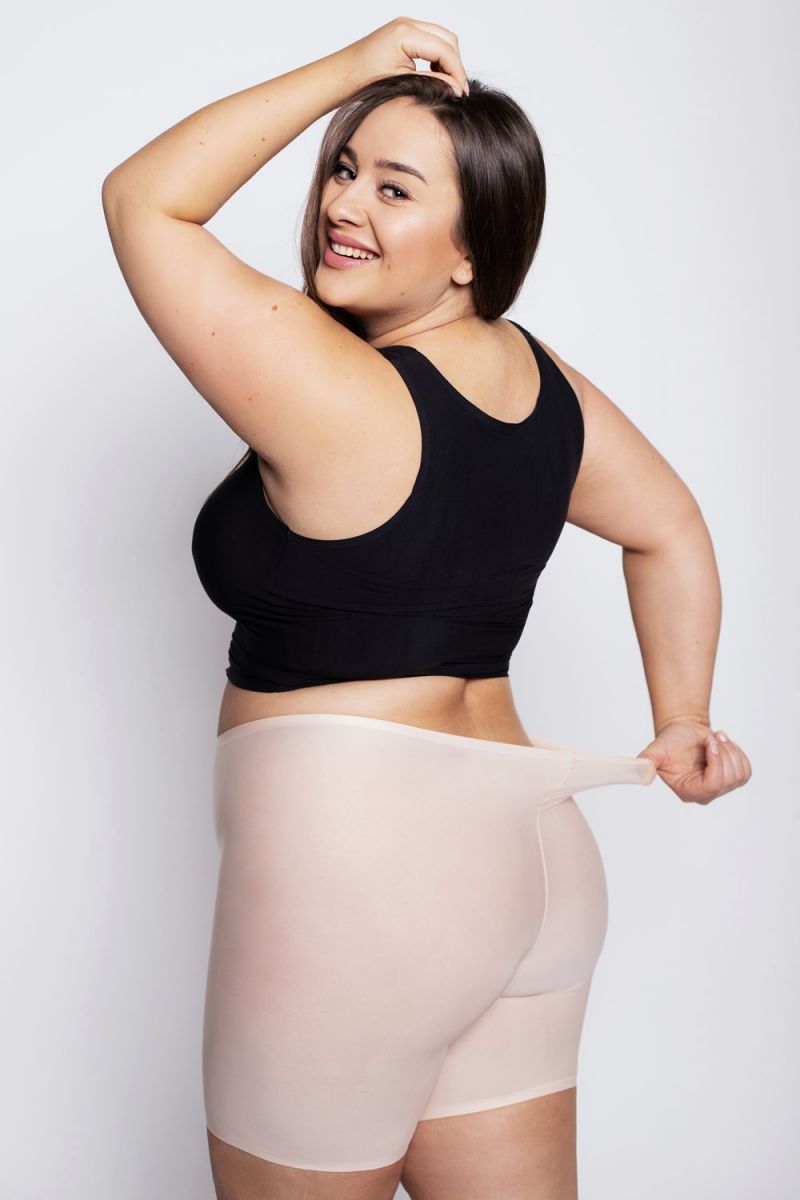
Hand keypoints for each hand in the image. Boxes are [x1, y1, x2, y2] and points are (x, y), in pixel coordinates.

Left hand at [335, 17, 468, 98]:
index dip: (457, 72)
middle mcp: (407, 24)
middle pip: (448, 39)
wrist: (340, 76)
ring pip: (442, 38)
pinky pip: (431, 40)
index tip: (461, 93)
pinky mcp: (403, 33)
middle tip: (456, 90)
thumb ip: (432, 84)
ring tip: (446, 84)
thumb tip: (456, 89)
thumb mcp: (402, 85)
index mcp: (405, 34)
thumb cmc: (362, 82)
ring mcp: (406, 25)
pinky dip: (438, 56)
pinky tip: (434, 75)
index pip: (445, 50)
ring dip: (448, 60)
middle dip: (455, 65)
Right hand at [637, 719, 751, 804]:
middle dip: (724, 753)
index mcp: (687, 791)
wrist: (685, 733)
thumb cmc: (670, 741)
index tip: (710, 742)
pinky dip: (738, 754)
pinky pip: (745, 771)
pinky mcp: (732, 780)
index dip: (716, 762)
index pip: (712, 784)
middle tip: (712, 738)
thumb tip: (642, 774)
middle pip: (728, 780)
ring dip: (730, 751)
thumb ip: (646, 763)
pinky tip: (724, 746)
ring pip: (739, 775)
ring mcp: (720, 789)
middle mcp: (704, 795)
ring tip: (717, 739)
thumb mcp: (656, 750)